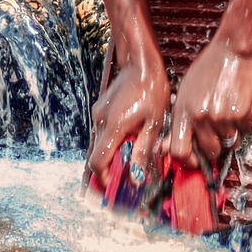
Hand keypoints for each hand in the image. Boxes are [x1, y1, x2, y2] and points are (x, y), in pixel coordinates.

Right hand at [86, 58, 169, 191]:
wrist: (140, 63)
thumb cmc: (151, 90)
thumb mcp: (154, 124)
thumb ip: (143, 151)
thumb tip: (136, 177)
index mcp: (113, 127)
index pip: (97, 161)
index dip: (103, 178)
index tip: (113, 188)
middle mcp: (100, 121)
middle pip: (98, 154)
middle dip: (110, 168)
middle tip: (128, 174)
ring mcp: (98, 113)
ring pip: (100, 142)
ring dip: (112, 153)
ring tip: (133, 153)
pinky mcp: (101, 109)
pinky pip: (103, 131)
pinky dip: (113, 140)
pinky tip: (130, 136)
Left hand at [169, 38, 251, 167]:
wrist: (230, 52)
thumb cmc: (206, 71)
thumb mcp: (183, 94)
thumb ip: (179, 122)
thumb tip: (167, 148)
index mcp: (182, 112)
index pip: (179, 151)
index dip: (188, 160)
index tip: (194, 160)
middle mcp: (201, 117)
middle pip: (209, 152)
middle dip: (214, 148)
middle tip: (216, 135)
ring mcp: (222, 116)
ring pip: (229, 143)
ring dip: (230, 134)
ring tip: (227, 113)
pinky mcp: (243, 113)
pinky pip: (245, 131)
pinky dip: (244, 123)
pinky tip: (238, 106)